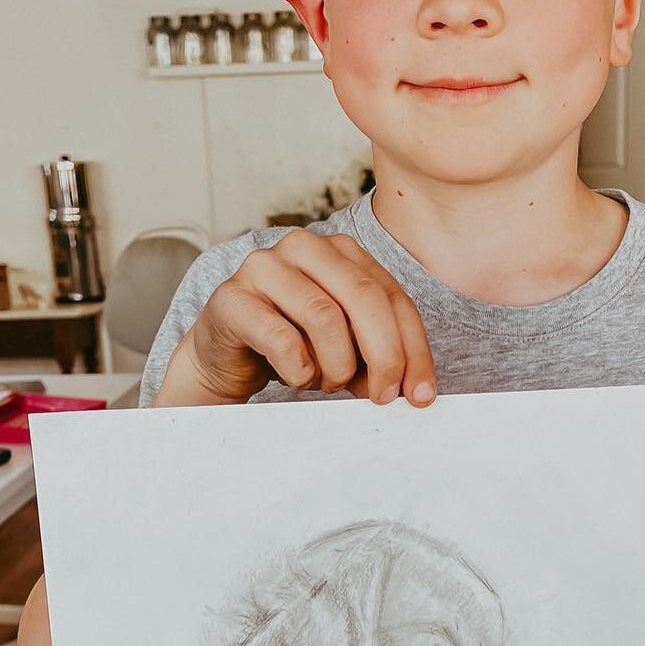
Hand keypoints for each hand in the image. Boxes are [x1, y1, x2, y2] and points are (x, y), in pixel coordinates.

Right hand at [164, 231, 436, 406]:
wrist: (224, 354)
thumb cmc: (290, 343)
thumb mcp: (345, 343)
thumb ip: (379, 351)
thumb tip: (414, 388)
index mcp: (340, 251)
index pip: (393, 297)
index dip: (414, 350)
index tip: (420, 395)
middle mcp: (303, 247)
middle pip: (365, 298)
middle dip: (384, 356)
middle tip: (381, 397)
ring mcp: (263, 268)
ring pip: (325, 317)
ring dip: (336, 366)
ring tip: (327, 382)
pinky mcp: (231, 299)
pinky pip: (282, 340)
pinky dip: (299, 370)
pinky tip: (298, 377)